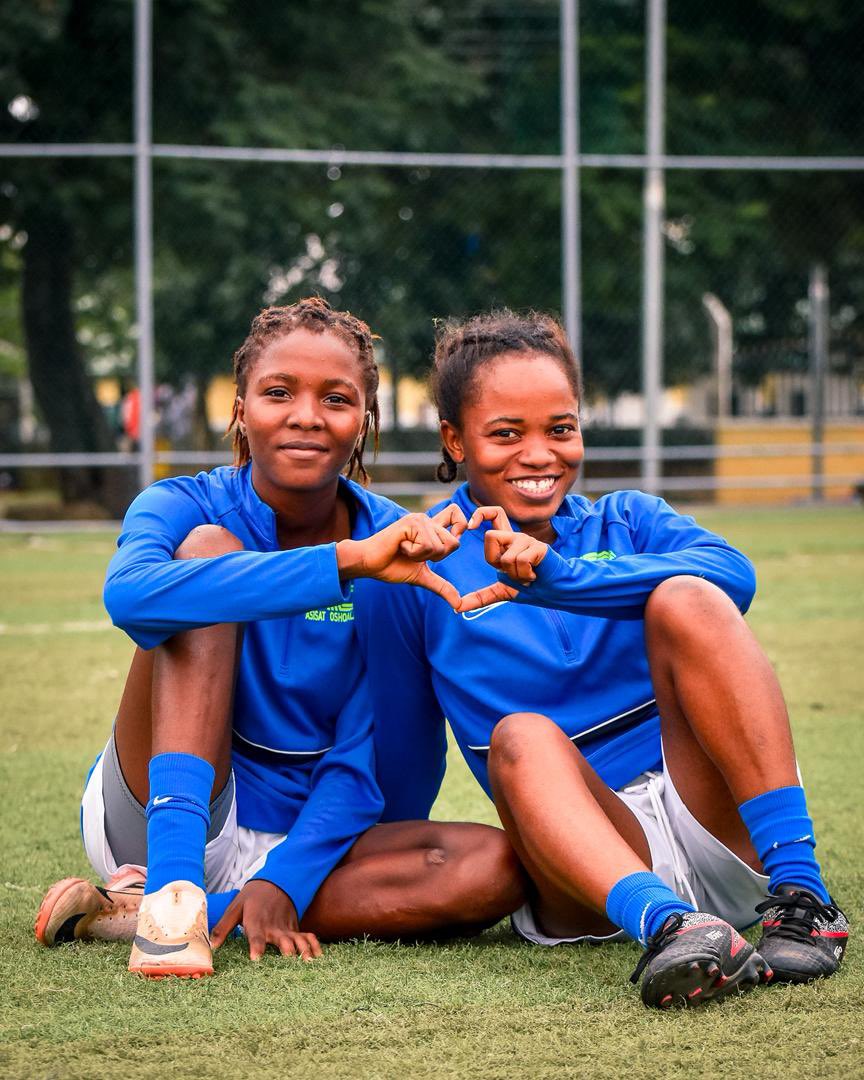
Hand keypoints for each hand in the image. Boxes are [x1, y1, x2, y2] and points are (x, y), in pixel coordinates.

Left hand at [210, 879, 322, 961]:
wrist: (274, 882)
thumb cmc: (251, 898)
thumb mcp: (235, 908)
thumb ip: (223, 927)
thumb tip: (212, 947)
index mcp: (256, 922)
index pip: (256, 936)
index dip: (256, 947)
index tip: (256, 958)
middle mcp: (273, 927)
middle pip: (281, 940)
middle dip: (286, 950)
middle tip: (290, 961)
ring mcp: (286, 928)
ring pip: (297, 939)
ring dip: (303, 949)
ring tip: (308, 961)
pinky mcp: (294, 928)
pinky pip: (306, 937)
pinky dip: (314, 944)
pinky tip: (318, 956)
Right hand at [335, 506, 467, 609]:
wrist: (369, 564)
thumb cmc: (391, 567)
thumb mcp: (422, 577)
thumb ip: (442, 587)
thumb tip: (459, 605)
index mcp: (431, 529)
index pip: (457, 515)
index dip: (462, 526)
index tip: (447, 541)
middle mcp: (427, 520)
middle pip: (454, 542)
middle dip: (436, 557)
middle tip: (415, 554)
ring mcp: (419, 520)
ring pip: (440, 546)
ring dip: (421, 557)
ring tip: (405, 550)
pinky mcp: (411, 523)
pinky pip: (427, 545)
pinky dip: (413, 553)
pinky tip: (400, 547)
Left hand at [458, 505, 548, 612]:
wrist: (555, 593)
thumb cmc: (531, 589)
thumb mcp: (502, 592)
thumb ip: (480, 597)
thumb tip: (457, 607)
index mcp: (506, 543)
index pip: (494, 513)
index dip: (481, 513)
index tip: (471, 526)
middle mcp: (515, 537)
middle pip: (490, 536)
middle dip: (495, 562)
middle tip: (511, 572)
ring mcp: (527, 540)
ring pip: (505, 557)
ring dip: (514, 575)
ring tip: (527, 577)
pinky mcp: (538, 547)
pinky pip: (519, 561)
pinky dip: (525, 575)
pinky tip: (534, 576)